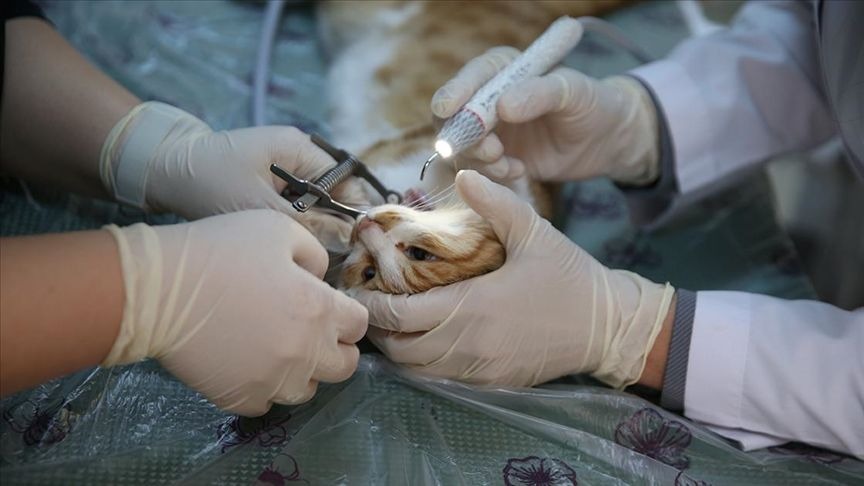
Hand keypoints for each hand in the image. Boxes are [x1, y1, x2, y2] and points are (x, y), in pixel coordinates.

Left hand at [99, 102, 351, 246]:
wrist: (162, 170)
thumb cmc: (207, 181)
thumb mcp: (257, 206)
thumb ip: (305, 223)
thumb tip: (344, 240)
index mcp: (298, 148)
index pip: (345, 180)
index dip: (355, 210)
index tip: (360, 241)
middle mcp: (296, 154)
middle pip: (333, 192)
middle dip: (335, 221)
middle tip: (336, 254)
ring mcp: (283, 168)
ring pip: (315, 203)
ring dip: (314, 225)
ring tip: (313, 250)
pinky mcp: (269, 183)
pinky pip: (296, 205)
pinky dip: (296, 223)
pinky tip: (291, 242)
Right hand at [102, 210, 367, 415]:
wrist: (159, 288)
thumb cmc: (222, 250)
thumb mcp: (279, 230)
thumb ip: (313, 255)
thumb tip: (318, 279)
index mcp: (321, 310)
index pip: (359, 324)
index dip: (346, 314)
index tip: (326, 306)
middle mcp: (307, 353)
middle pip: (345, 366)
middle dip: (335, 348)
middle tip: (309, 332)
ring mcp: (275, 382)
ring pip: (307, 390)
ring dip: (301, 372)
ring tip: (276, 350)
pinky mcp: (241, 399)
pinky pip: (267, 404)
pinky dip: (264, 389)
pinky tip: (247, 366)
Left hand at [351, 171, 673, 387]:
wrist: (608, 326)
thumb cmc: (569, 277)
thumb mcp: (534, 232)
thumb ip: (495, 203)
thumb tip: (466, 174)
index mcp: (471, 307)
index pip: (400, 316)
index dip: (372, 305)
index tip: (360, 288)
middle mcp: (468, 345)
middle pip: (399, 350)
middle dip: (378, 330)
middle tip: (371, 304)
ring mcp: (479, 369)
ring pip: (417, 371)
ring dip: (398, 349)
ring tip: (393, 323)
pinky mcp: (491, 382)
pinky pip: (442, 379)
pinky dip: (423, 364)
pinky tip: (425, 340)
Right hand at [432, 47, 659, 184]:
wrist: (606, 141)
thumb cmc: (592, 104)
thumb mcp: (574, 91)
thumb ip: (540, 93)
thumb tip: (502, 105)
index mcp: (503, 71)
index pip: (471, 78)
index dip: (455, 93)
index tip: (448, 109)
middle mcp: (488, 101)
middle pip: (454, 117)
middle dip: (465, 137)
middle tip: (491, 150)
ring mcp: (490, 132)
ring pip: (463, 148)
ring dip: (480, 160)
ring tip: (508, 166)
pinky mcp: (496, 160)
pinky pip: (479, 171)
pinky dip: (493, 175)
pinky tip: (519, 171)